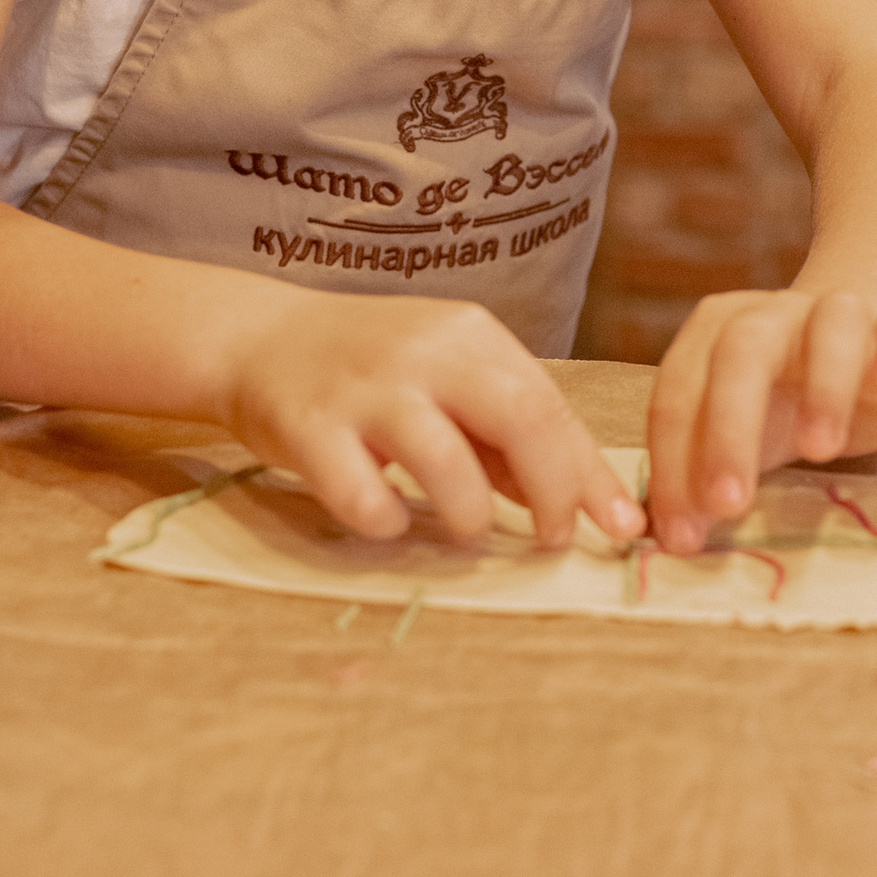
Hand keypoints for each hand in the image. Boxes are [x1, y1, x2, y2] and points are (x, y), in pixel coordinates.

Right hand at [220, 292, 643, 551]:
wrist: (255, 339)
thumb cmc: (368, 370)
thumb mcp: (447, 381)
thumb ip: (506, 436)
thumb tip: (580, 500)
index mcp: (468, 336)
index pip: (549, 406)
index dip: (589, 475)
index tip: (621, 529)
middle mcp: (422, 352)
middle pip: (518, 419)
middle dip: (552, 493)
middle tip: (551, 540)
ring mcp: (364, 388)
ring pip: (446, 462)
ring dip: (469, 517)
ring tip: (463, 529)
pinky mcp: (309, 427)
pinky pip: (365, 497)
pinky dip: (387, 522)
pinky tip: (383, 515)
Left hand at [645, 279, 876, 554]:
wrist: (865, 333)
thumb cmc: (789, 398)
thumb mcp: (745, 435)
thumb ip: (706, 475)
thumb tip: (676, 540)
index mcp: (714, 337)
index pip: (679, 395)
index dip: (673, 466)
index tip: (682, 536)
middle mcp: (770, 315)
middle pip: (740, 354)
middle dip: (729, 431)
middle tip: (729, 505)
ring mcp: (837, 308)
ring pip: (828, 326)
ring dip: (823, 385)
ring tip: (821, 451)